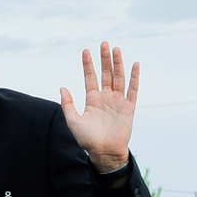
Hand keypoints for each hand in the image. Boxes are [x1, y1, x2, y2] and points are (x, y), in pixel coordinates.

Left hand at [60, 43, 139, 171]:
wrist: (104, 153)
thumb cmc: (87, 140)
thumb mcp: (73, 121)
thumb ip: (68, 104)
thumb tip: (62, 88)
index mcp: (92, 99)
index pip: (90, 77)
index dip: (88, 64)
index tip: (85, 50)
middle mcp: (105, 97)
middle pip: (105, 73)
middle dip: (104, 59)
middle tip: (104, 43)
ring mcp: (118, 101)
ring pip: (118, 78)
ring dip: (117, 64)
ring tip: (116, 49)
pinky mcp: (128, 108)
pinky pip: (132, 90)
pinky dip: (134, 77)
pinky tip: (134, 65)